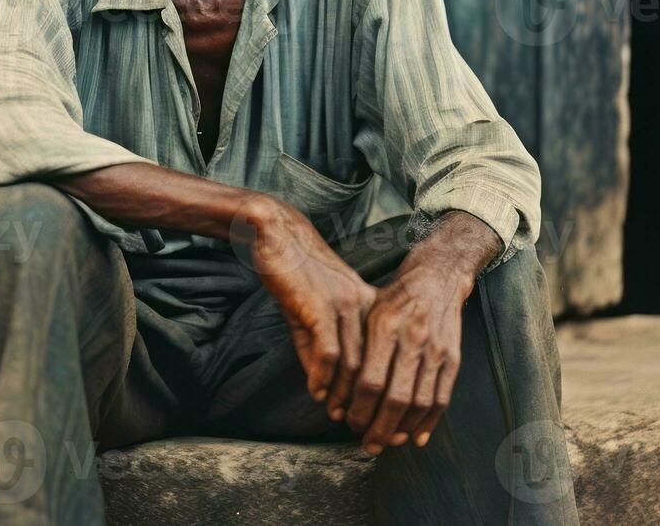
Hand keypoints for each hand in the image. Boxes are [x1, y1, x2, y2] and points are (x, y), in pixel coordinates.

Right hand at [240, 199, 376, 407]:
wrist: (275, 234)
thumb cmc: (294, 273)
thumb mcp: (315, 312)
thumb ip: (321, 346)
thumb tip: (324, 387)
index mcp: (368, 304)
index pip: (383, 354)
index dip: (380, 386)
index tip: (374, 411)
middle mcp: (361, 304)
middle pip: (372, 363)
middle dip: (366, 398)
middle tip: (357, 423)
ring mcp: (342, 304)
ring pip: (353, 361)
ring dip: (344, 393)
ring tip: (336, 413)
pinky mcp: (319, 305)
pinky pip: (328, 351)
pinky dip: (323, 376)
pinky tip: (316, 391)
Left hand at [345, 266, 466, 453]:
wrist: (437, 276)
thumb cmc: (395, 298)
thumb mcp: (369, 310)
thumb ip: (356, 347)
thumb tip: (336, 388)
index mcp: (384, 327)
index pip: (370, 380)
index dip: (359, 409)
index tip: (350, 422)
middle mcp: (412, 339)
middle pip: (396, 397)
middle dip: (380, 428)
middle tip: (369, 444)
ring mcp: (436, 349)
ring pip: (420, 402)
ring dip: (404, 429)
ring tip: (389, 441)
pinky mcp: (453, 357)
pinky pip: (442, 397)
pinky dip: (430, 422)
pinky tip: (417, 436)